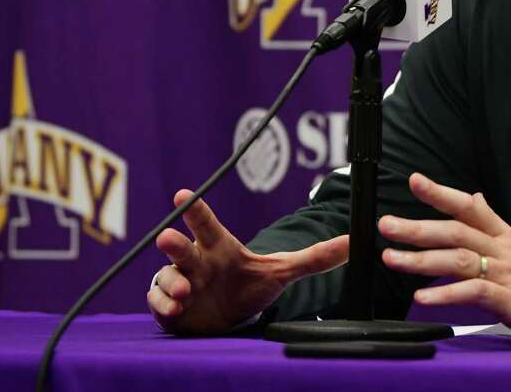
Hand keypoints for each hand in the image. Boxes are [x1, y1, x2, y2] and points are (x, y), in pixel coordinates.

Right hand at [146, 189, 348, 334]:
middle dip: (173, 242)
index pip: (208, 224)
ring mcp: (180, 282)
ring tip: (185, 293)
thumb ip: (315, 257)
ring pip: (167, 275)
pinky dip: (163, 305)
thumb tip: (353, 243)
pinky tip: (174, 309)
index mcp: (220, 247)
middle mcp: (197, 260)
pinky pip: (157, 301)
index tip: (183, 195)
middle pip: (181, 247)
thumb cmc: (248, 285)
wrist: (228, 317)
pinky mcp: (168, 305)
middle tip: (167, 238)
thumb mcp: (282, 271)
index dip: (196, 209)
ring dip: (172, 283)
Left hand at [379, 173, 510, 346]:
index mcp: (506, 236)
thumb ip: (494, 226)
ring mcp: (507, 275)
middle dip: (418, 227)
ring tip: (392, 258)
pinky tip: (423, 297)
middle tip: (387, 224)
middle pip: (456, 231)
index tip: (414, 180)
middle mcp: (504, 250)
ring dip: (422, 258)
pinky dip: (446, 294)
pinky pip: (474, 293)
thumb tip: (474, 199)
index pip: (471, 207)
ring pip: (459, 259)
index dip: (442, 193)